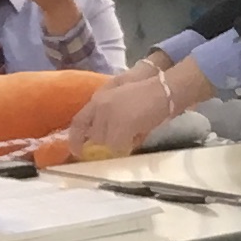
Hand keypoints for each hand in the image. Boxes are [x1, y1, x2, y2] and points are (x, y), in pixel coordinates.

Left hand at [58, 61, 197, 158]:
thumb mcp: (120, 95)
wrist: (164, 90)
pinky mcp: (122, 127)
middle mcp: (100, 107)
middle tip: (120, 138)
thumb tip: (102, 132)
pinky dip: (129, 144)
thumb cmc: (147, 90)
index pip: (79, 121)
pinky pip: (120, 145)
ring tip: (132, 134)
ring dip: (118, 142)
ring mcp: (110, 117)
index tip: (77, 151)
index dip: (76, 138)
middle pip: (95, 136)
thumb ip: (107, 111)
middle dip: (106, 141)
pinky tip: (139, 135)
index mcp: (98, 99)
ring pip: (107, 142)